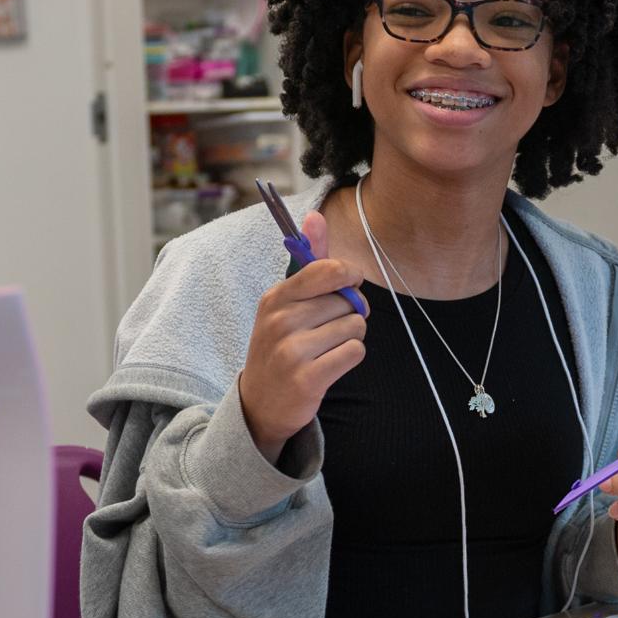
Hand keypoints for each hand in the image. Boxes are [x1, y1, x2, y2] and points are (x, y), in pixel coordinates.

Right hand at [237, 209, 365, 454]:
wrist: (261, 402)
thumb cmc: (281, 344)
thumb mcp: (286, 302)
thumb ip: (308, 260)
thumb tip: (315, 215)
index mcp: (276, 296)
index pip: (328, 270)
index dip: (348, 277)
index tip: (345, 287)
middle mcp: (281, 320)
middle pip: (348, 301)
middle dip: (349, 314)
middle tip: (329, 329)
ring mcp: (292, 350)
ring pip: (355, 327)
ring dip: (350, 338)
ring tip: (326, 349)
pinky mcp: (308, 378)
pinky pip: (354, 352)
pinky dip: (350, 358)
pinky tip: (329, 365)